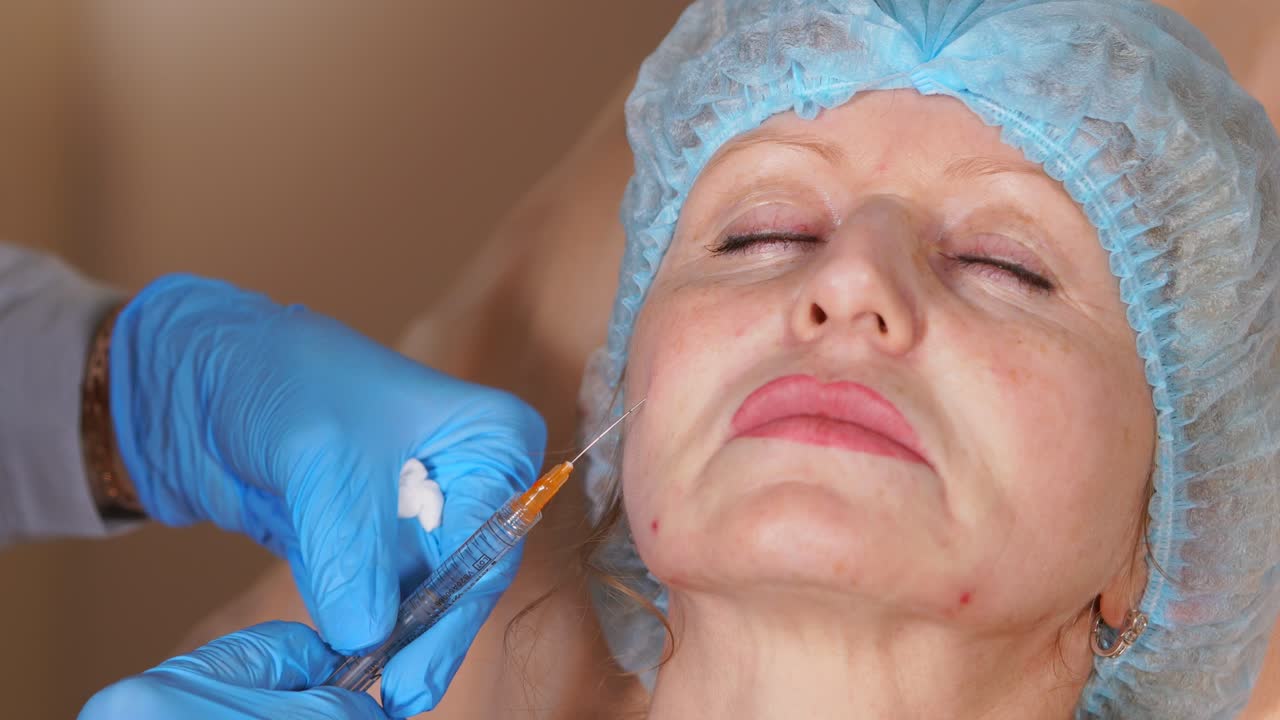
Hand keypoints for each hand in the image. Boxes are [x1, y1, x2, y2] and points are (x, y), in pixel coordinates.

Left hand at [110, 275, 546, 712]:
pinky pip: (385, 605)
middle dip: (431, 637)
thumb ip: (350, 545)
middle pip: (469, 579)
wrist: (201, 381)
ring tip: (370, 693)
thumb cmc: (280, 377)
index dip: (457, 604)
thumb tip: (367, 633)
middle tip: (396, 693)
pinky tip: (350, 671)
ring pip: (430, 601)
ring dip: (401, 647)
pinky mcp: (378, 549)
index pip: (491, 535)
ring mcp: (424, 519)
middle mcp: (471, 481)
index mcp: (491, 437)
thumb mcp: (322, 455)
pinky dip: (368, 638)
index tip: (413, 662)